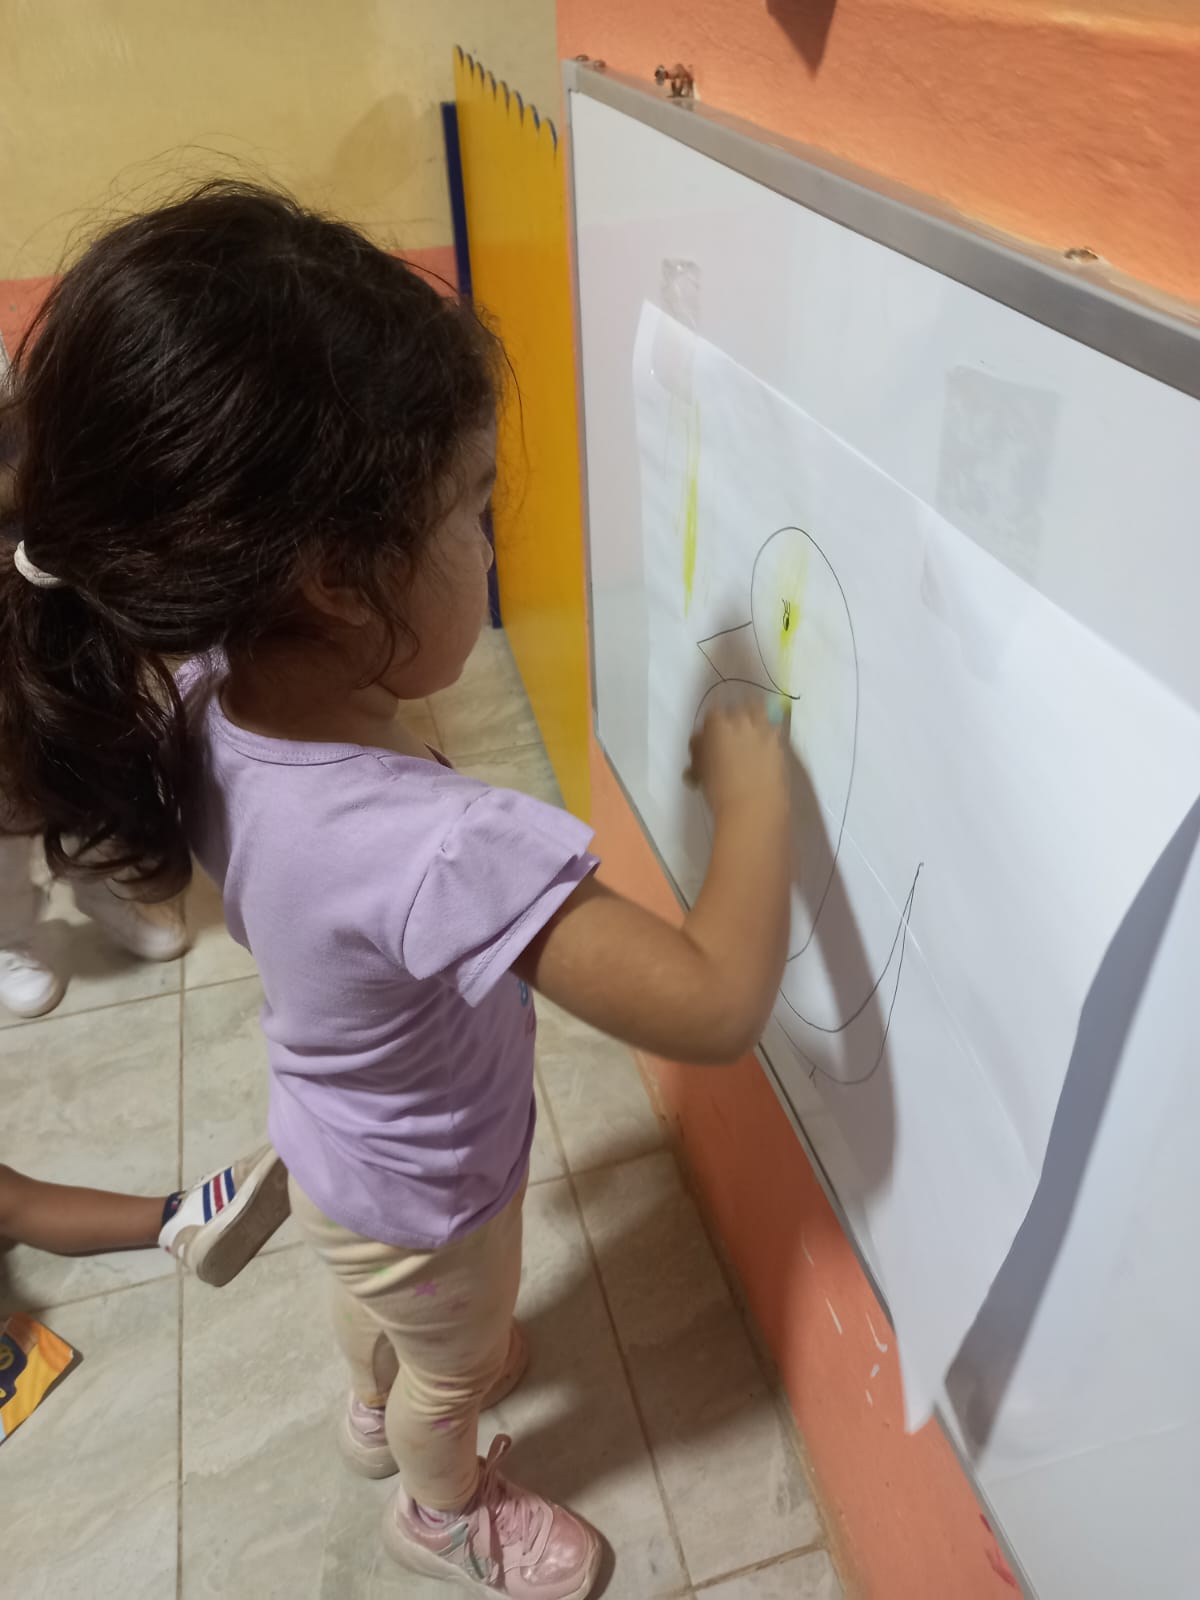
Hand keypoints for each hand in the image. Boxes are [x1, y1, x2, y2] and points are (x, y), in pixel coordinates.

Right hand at [686, 698, 788, 817]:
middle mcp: (741, 722)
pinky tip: (766, 744)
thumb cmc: (720, 792)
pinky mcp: (780, 743)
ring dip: (754, 715)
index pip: (713, 714)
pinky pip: (774, 728)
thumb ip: (699, 750)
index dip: (712, 724)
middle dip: (734, 716)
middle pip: (737, 707)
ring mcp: (763, 730)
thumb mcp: (701, 770)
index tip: (711, 734)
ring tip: (752, 729)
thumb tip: (700, 741)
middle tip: (732, 731)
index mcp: (717, 726)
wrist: (754, 808)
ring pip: (759, 710)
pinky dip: (769, 731)